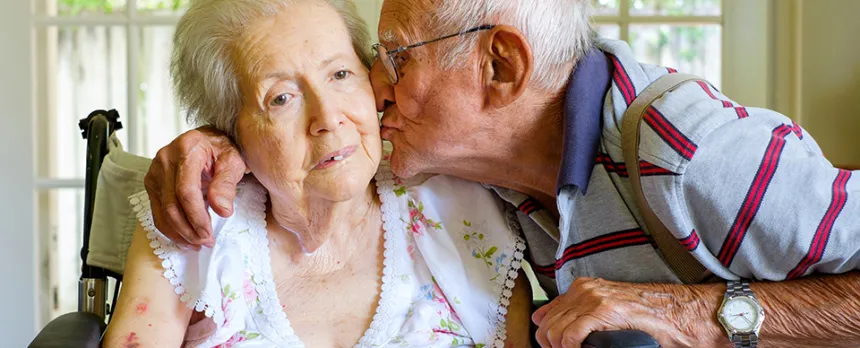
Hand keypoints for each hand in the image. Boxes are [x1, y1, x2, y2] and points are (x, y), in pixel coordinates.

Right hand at [143, 126, 246, 248]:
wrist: (209, 140)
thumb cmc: (222, 149)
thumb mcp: (233, 161)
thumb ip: (227, 184)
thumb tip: (222, 210)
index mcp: (186, 149)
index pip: (186, 190)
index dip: (196, 216)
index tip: (208, 233)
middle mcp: (165, 158)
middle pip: (171, 204)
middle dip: (189, 229)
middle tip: (206, 241)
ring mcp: (155, 171)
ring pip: (162, 211)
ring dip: (179, 232)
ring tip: (198, 243)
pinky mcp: (152, 182)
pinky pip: (157, 211)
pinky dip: (170, 228)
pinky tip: (185, 237)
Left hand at [532, 277, 721, 347]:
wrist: (683, 314)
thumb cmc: (650, 318)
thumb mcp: (607, 312)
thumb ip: (577, 315)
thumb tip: (544, 323)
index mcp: (583, 288)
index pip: (545, 315)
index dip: (547, 338)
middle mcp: (585, 290)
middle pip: (546, 325)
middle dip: (551, 346)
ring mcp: (593, 298)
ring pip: (554, 332)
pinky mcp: (604, 310)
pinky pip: (568, 336)